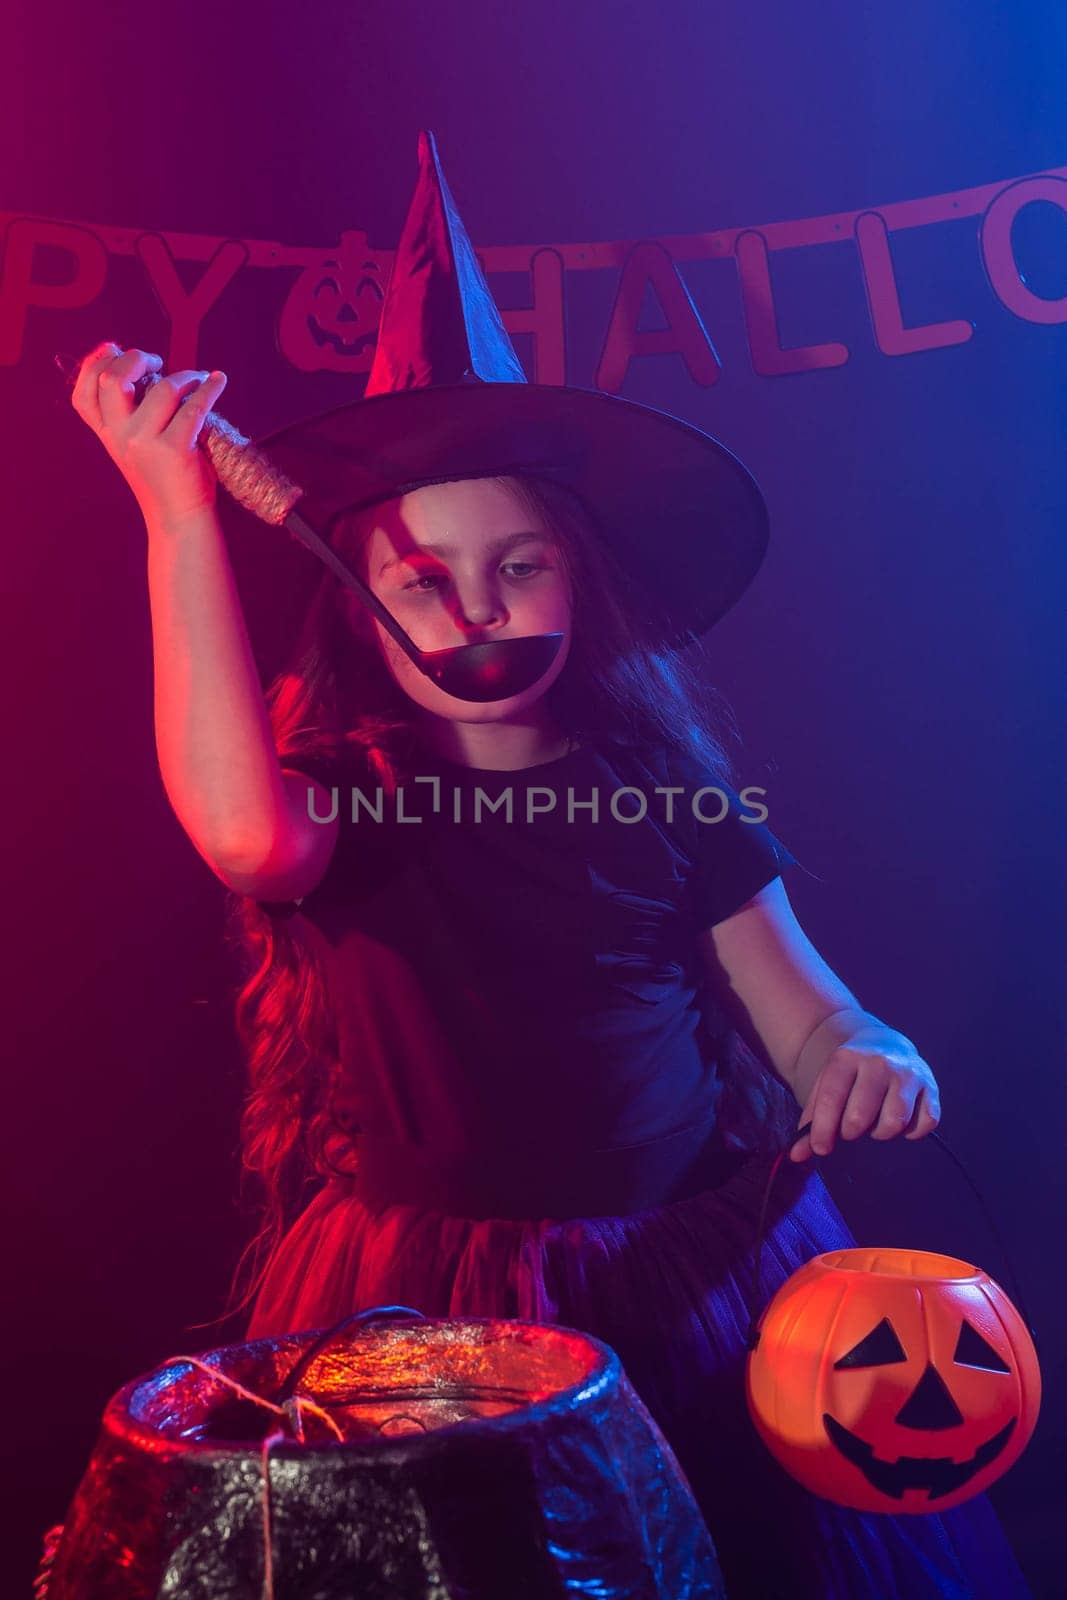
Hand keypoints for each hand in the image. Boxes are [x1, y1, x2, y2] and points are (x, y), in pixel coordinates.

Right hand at [70, 341, 228, 526]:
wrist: (179, 518)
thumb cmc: (163, 477)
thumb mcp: (133, 447)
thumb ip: (129, 415)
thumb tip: (144, 366)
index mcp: (107, 435)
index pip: (83, 393)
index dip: (93, 363)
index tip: (114, 348)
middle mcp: (120, 437)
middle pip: (113, 379)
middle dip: (137, 358)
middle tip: (158, 362)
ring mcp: (145, 443)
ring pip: (163, 388)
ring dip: (185, 376)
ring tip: (198, 380)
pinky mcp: (175, 449)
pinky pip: (194, 406)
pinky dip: (210, 389)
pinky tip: (217, 381)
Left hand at [789, 1019, 940, 1161]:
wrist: (884, 1045)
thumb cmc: (849, 1075)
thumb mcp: (825, 1086)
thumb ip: (811, 1120)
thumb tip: (796, 1156)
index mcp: (847, 1058)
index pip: (831, 1099)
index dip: (823, 1129)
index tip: (820, 1148)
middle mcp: (879, 1063)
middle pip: (860, 1116)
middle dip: (850, 1131)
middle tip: (851, 1127)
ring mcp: (909, 1074)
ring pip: (894, 1122)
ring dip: (880, 1133)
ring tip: (875, 1122)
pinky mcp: (932, 1087)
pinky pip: (925, 1123)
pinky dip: (912, 1132)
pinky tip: (901, 1123)